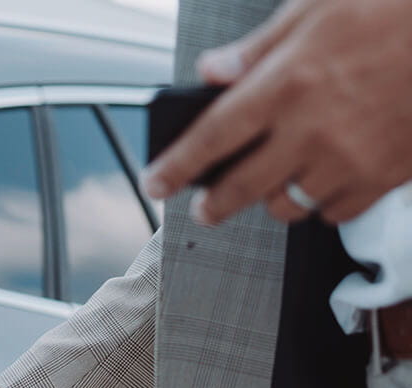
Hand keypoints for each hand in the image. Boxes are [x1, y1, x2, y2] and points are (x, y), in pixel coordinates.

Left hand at [140, 0, 411, 224]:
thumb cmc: (393, 11)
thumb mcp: (315, 11)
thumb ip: (257, 49)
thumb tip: (212, 70)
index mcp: (287, 85)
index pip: (212, 137)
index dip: (176, 167)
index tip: (154, 184)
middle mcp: (313, 129)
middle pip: (243, 187)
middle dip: (214, 205)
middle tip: (204, 209)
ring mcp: (349, 159)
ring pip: (289, 206)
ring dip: (273, 199)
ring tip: (274, 181)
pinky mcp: (384, 177)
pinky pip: (335, 213)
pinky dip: (322, 205)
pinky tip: (323, 182)